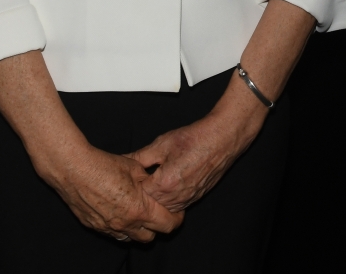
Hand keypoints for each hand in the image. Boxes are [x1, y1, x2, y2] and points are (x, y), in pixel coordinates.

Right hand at [35, 143, 183, 241]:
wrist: (74, 170)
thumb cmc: (105, 166)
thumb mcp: (136, 168)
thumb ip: (149, 181)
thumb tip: (156, 184)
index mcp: (140, 209)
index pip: (168, 224)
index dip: (176, 218)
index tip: (177, 211)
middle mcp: (126, 224)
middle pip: (150, 237)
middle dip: (158, 226)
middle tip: (159, 212)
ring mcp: (109, 228)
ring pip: (131, 238)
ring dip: (139, 229)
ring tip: (139, 213)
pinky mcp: (95, 227)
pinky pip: (114, 234)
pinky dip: (121, 227)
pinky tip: (120, 212)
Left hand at [129, 109, 258, 212]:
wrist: (223, 138)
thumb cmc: (194, 138)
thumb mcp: (161, 144)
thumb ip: (140, 157)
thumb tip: (122, 161)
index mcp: (163, 184)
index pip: (138, 195)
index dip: (133, 184)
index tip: (131, 175)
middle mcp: (175, 197)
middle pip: (150, 205)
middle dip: (144, 193)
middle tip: (143, 177)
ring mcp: (187, 199)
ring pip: (163, 207)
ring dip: (158, 197)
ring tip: (156, 179)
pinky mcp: (196, 198)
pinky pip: (178, 205)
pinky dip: (170, 198)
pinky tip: (170, 183)